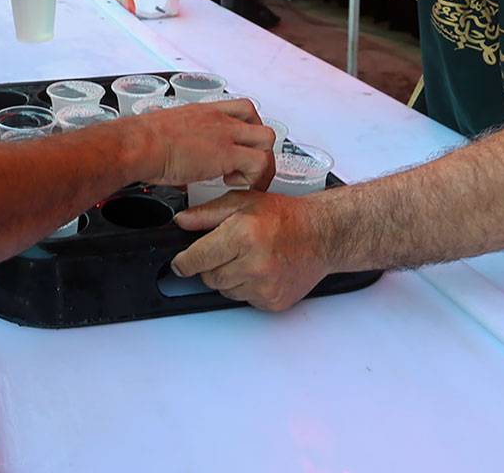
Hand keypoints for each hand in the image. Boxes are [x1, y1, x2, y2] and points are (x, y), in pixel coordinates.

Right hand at [134, 98, 274, 189]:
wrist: (138, 145)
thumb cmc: (141, 142)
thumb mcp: (165, 133)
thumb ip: (177, 143)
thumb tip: (175, 163)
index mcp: (204, 112)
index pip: (242, 109)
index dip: (247, 130)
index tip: (238, 148)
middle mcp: (219, 118)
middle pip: (260, 122)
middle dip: (258, 147)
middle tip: (244, 166)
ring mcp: (226, 134)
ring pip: (267, 140)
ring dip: (259, 162)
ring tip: (241, 178)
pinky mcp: (227, 153)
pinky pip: (259, 163)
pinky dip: (252, 177)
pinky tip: (231, 183)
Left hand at [169, 190, 331, 311]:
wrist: (322, 235)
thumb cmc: (286, 216)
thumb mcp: (242, 202)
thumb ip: (207, 214)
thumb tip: (181, 222)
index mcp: (243, 235)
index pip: (197, 259)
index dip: (184, 261)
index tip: (180, 263)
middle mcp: (254, 263)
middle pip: (209, 278)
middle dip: (211, 265)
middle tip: (228, 250)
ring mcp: (265, 286)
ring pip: (225, 291)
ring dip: (229, 278)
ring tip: (248, 258)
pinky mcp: (273, 301)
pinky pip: (245, 300)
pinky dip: (247, 287)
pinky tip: (261, 270)